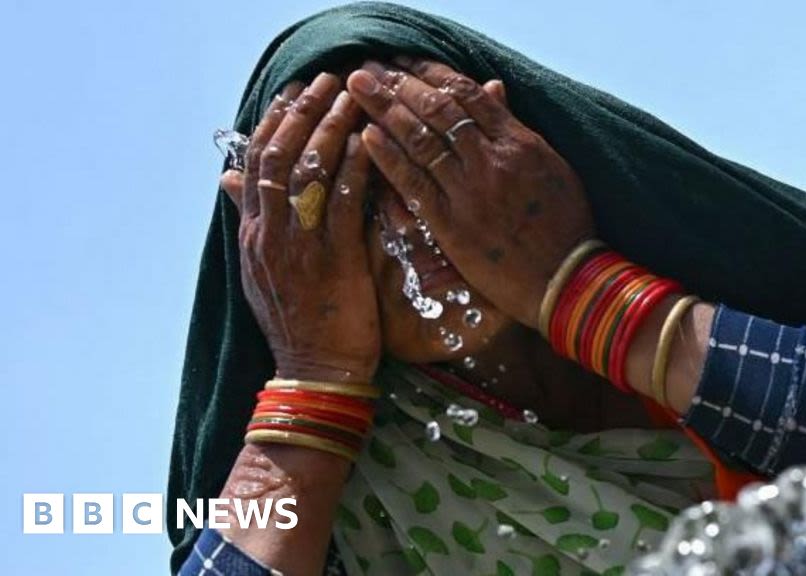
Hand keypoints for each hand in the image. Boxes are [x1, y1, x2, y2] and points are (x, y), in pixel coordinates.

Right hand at [220, 73, 379, 381]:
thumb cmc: (299, 321)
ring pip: (308, 172)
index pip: (255, 164)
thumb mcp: (261, 269)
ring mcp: (299, 246)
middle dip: (302, 112)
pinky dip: (355, 168)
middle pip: (278, 156)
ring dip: (330, 127)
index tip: (291, 93)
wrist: (315, 373)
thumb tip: (228, 179)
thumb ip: (251, 221)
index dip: (273, 123)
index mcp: (253, 235)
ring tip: (350, 97)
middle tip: (326, 80)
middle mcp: (269, 235)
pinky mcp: (334, 260)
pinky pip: (343, 202)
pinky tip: (369, 143)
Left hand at [347, 59, 594, 329]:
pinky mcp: (452, 224)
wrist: (567, 279)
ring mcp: (470, 191)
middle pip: (437, 108)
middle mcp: (492, 160)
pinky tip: (367, 135)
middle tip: (369, 66)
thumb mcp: (552, 166)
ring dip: (385, 109)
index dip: (431, 73)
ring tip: (359, 88)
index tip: (406, 62)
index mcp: (519, 142)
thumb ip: (516, 127)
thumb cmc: (566, 225)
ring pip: (421, 139)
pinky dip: (389, 157)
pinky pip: (414, 183)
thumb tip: (492, 88)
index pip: (468, 95)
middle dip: (400, 83)